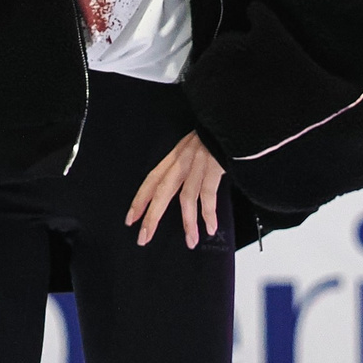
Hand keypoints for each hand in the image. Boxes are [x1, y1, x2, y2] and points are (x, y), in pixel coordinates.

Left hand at [128, 131, 225, 248]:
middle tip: (144, 238)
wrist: (232, 121)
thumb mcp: (194, 145)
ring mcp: (197, 165)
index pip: (152, 180)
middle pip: (162, 191)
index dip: (140, 199)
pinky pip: (208, 196)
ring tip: (191, 241)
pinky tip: (209, 227)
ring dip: (188, 223)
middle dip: (152, 216)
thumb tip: (181, 186)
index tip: (131, 218)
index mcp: (175, 155)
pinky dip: (209, 214)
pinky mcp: (213, 169)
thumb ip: (185, 164)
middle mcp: (182, 160)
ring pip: (186, 198)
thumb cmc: (216, 135)